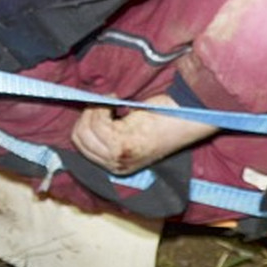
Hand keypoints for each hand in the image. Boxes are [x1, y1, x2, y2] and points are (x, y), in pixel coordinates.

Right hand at [71, 98, 217, 175]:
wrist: (188, 117)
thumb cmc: (164, 119)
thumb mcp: (132, 132)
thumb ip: (111, 134)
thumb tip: (86, 118)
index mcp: (118, 166)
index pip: (81, 147)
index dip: (84, 122)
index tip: (97, 108)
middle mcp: (117, 166)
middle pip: (79, 139)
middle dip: (87, 115)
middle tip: (104, 102)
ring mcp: (119, 157)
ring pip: (85, 130)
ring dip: (94, 110)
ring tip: (112, 100)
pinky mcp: (123, 144)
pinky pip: (97, 123)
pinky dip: (102, 107)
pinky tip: (117, 100)